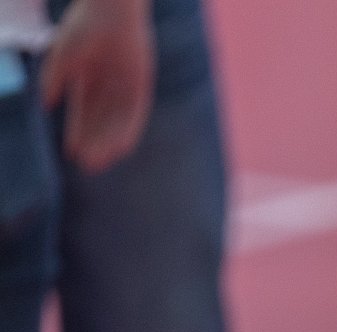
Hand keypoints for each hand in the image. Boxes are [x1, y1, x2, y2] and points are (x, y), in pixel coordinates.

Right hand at [40, 0, 154, 172]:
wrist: (113, 10)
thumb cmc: (84, 27)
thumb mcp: (65, 55)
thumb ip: (55, 78)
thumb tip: (46, 104)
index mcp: (87, 80)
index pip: (83, 114)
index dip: (78, 132)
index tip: (73, 152)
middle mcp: (108, 86)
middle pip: (101, 122)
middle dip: (95, 142)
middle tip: (88, 165)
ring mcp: (126, 86)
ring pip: (118, 121)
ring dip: (110, 141)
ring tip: (103, 160)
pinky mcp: (142, 84)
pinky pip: (137, 113)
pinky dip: (130, 129)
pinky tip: (123, 146)